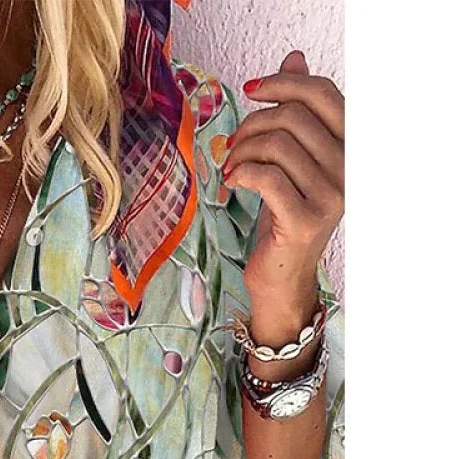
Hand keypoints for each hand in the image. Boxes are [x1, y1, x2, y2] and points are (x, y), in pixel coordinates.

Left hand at [221, 50, 343, 322]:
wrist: (281, 277)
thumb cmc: (282, 217)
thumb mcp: (289, 160)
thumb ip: (295, 113)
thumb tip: (294, 59)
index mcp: (350, 148)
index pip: (324, 95)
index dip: (285, 83)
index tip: (252, 90)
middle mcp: (348, 169)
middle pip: (294, 117)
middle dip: (253, 124)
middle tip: (232, 145)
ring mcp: (331, 196)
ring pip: (278, 146)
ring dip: (242, 150)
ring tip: (230, 167)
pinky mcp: (305, 220)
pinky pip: (267, 177)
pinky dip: (242, 173)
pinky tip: (232, 181)